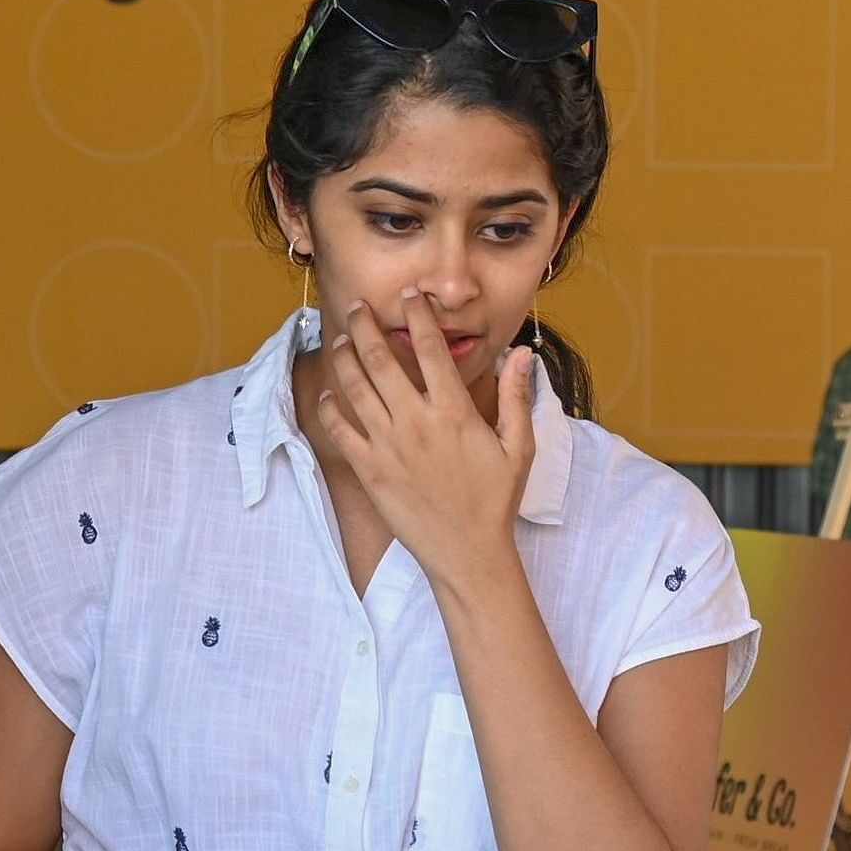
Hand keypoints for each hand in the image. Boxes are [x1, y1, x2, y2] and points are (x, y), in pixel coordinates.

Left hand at [317, 292, 535, 589]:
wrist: (468, 553)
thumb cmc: (494, 501)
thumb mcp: (518, 448)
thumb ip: (517, 397)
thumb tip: (521, 354)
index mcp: (454, 412)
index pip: (432, 349)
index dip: (418, 316)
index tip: (411, 297)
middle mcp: (417, 422)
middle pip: (381, 358)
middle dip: (366, 325)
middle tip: (359, 305)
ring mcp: (389, 445)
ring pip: (355, 387)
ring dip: (345, 357)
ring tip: (341, 339)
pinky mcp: (371, 470)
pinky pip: (341, 429)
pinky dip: (330, 407)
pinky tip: (328, 393)